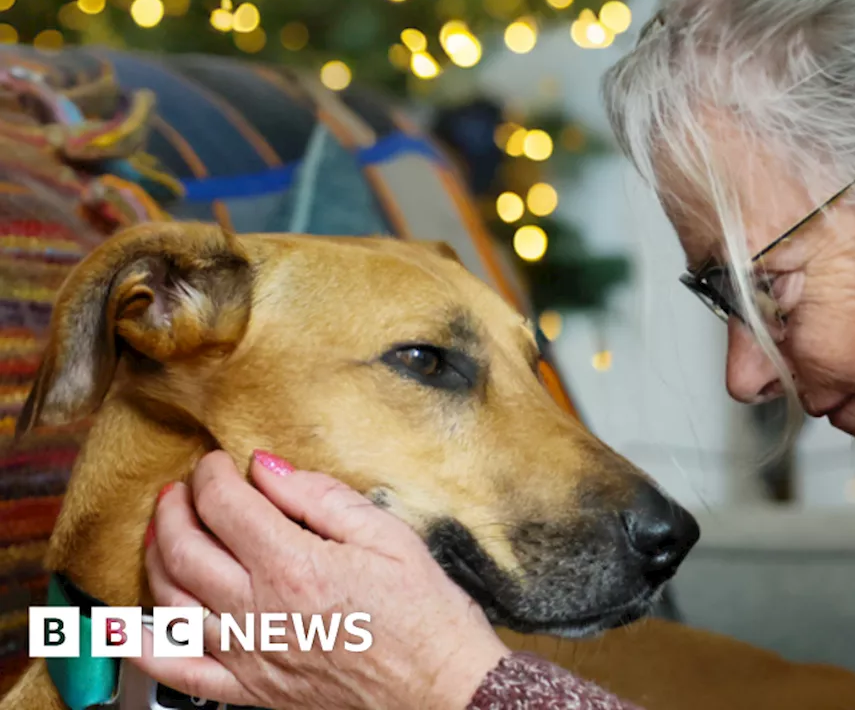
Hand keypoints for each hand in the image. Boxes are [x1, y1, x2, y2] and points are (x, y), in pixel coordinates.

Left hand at [129, 450, 510, 709]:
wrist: (442, 687)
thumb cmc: (427, 614)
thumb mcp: (388, 535)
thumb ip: (321, 497)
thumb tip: (267, 468)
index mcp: (293, 566)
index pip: (225, 505)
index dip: (212, 473)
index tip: (218, 462)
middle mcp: (260, 610)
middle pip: (185, 546)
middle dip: (175, 506)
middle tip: (183, 489)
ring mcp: (249, 654)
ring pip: (170, 598)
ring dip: (155, 555)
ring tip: (163, 532)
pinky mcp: (250, 689)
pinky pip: (176, 670)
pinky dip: (139, 645)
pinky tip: (117, 625)